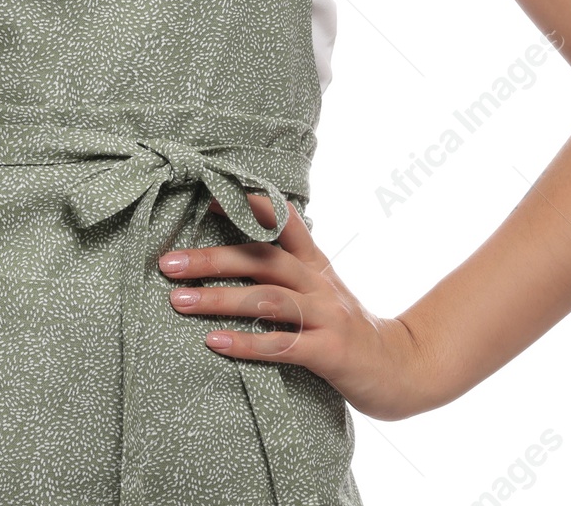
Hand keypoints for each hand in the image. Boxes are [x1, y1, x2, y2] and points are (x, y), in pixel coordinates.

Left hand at [158, 193, 443, 421]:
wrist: (403, 369)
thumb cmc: (347, 329)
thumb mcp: (321, 290)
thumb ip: (286, 271)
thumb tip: (231, 254)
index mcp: (313, 263)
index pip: (282, 220)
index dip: (247, 206)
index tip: (206, 199)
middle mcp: (318, 282)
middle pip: (261, 259)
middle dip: (211, 259)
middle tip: (168, 264)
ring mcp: (326, 315)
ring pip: (266, 298)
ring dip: (218, 298)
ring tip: (178, 302)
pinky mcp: (330, 352)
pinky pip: (282, 345)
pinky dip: (246, 343)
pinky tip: (214, 342)